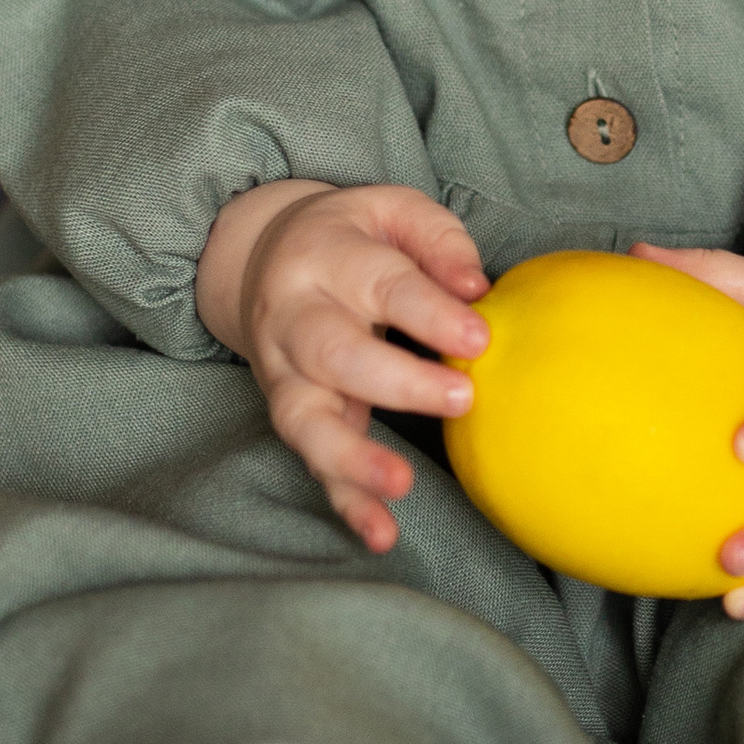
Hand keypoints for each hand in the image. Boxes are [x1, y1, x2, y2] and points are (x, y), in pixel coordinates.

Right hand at [196, 181, 489, 552]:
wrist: (263, 256)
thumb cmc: (353, 236)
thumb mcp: (393, 211)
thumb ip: (438, 240)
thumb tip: (478, 288)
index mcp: (325, 255)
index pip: (381, 283)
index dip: (430, 311)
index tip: (480, 339)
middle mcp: (292, 316)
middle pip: (334, 352)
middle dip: (397, 381)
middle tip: (463, 398)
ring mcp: (282, 372)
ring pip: (305, 419)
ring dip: (352, 456)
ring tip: (401, 484)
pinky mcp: (290, 413)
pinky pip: (311, 464)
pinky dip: (344, 502)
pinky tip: (381, 533)